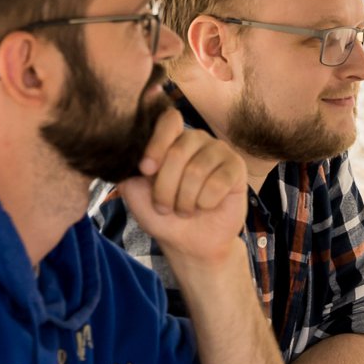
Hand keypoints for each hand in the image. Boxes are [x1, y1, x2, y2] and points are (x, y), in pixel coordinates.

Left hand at [115, 110, 246, 267]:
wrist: (191, 242)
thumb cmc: (164, 215)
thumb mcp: (136, 193)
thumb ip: (128, 171)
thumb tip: (126, 155)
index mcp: (170, 138)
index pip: (168, 120)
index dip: (156, 144)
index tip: (147, 171)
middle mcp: (196, 139)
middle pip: (177, 151)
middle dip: (166, 187)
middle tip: (165, 208)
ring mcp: (219, 151)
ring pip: (197, 170)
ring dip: (186, 199)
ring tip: (185, 210)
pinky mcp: (237, 167)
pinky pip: (218, 182)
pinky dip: (206, 202)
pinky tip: (207, 206)